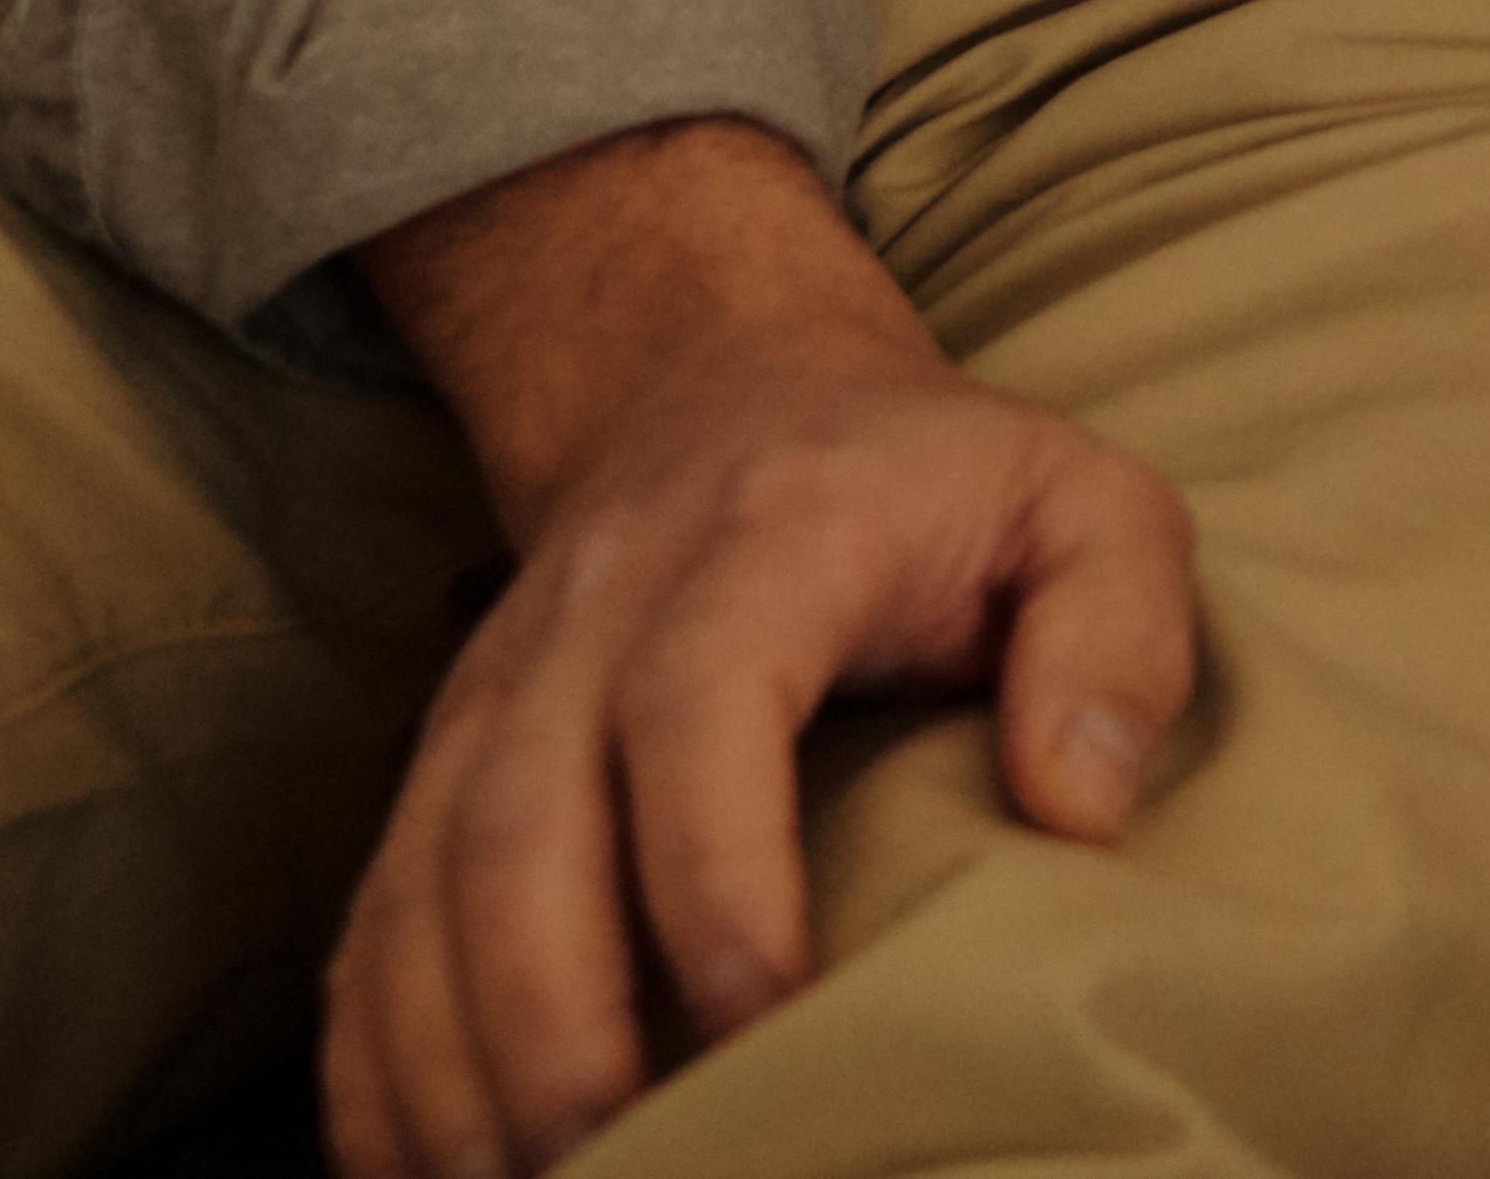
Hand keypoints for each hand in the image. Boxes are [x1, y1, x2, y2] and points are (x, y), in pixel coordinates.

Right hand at [327, 121, 1197, 1178]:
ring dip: (452, 1066)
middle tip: (633, 1157)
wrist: (721, 389)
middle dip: (559, 1021)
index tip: (766, 1021)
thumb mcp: (1087, 499)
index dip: (715, 875)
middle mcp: (588, 620)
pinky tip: (422, 1169)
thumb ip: (1119, 631)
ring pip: (421, 893)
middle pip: (520, 829)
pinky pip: (370, 926)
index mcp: (759, 544)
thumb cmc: (934, 481)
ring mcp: (489, 698)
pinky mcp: (438, 771)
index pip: (697, 708)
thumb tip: (1079, 810)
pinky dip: (376, 1061)